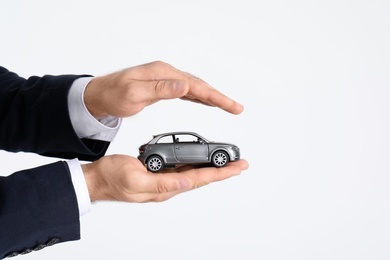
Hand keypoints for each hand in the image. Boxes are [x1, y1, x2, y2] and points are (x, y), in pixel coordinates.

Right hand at [82, 155, 248, 201]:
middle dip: (223, 171)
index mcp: (166, 187)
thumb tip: (187, 182)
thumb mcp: (135, 180)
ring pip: (195, 172)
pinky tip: (202, 160)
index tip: (237, 167)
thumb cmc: (113, 178)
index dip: (220, 173)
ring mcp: (164, 179)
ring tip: (227, 163)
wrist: (98, 178)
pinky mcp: (159, 173)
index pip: (199, 179)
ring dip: (212, 168)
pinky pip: (183, 168)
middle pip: (202, 177)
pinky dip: (196, 163)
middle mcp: (168, 184)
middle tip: (240, 164)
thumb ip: (162, 183)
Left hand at [84, 61, 243, 118]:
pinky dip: (200, 96)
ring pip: (195, 88)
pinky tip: (206, 101)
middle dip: (220, 97)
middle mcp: (167, 74)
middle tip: (237, 108)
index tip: (230, 106)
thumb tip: (184, 86)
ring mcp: (166, 79)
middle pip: (200, 85)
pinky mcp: (163, 87)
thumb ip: (160, 90)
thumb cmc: (114, 95)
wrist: (100, 94)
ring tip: (228, 106)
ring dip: (212, 97)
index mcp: (163, 74)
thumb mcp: (134, 94)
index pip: (195, 85)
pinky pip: (187, 91)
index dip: (215, 96)